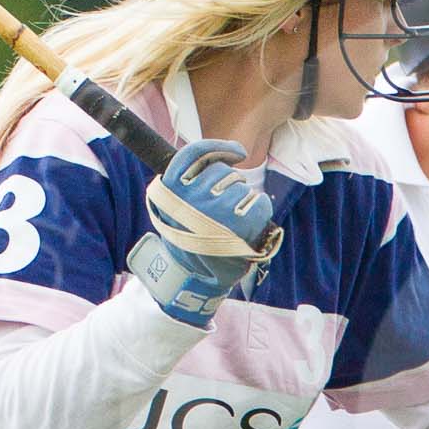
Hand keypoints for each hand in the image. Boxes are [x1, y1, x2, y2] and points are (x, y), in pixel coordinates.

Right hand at [127, 139, 277, 325]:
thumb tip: (219, 160)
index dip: (218, 148)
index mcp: (170, 190)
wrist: (196, 279)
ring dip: (241, 199)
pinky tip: (249, 222)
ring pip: (240, 186)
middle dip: (228, 185)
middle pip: (221, 171)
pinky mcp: (240, 221)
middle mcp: (192, 195)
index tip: (237, 153)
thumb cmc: (188, 243)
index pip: (195, 153)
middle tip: (222, 210)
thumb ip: (186, 185)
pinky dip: (258, 210)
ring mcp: (217, 207)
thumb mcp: (173, 210)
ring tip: (231, 222)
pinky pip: (258, 200)